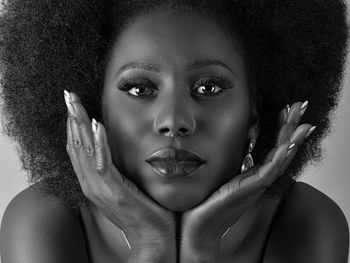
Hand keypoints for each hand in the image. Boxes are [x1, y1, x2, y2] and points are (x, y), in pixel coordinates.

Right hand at [64, 91, 176, 261]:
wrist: (152, 238)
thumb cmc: (143, 211)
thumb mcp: (126, 186)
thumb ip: (118, 169)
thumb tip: (121, 150)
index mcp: (94, 182)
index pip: (77, 150)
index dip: (73, 127)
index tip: (73, 106)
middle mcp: (91, 184)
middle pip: (76, 146)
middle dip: (71, 118)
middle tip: (68, 96)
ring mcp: (100, 188)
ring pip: (84, 150)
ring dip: (79, 124)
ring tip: (75, 103)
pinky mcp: (114, 190)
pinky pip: (102, 163)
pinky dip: (99, 142)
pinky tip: (96, 124)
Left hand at [179, 101, 315, 261]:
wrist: (197, 226)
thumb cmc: (204, 201)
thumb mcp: (218, 175)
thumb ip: (227, 161)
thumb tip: (227, 145)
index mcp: (251, 174)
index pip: (273, 149)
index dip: (282, 130)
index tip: (285, 110)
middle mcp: (257, 179)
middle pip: (282, 152)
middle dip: (292, 129)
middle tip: (300, 107)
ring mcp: (254, 186)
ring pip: (279, 161)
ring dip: (291, 141)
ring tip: (301, 123)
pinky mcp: (247, 191)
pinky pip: (267, 173)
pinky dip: (278, 159)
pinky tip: (286, 145)